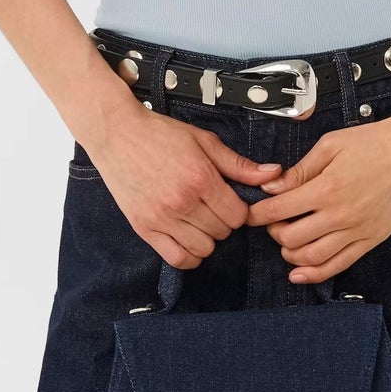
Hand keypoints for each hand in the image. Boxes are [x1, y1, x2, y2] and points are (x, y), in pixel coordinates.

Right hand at [81, 97, 283, 271]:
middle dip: (223, 221)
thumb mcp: (203, 141)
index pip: (238, 216)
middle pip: (222, 233)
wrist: (117, 133)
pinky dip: (188, 254)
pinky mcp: (144, 228)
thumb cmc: (159, 133)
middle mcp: (182, 202)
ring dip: (206, 238)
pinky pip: (176, 259)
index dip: (239, 210)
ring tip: (198, 219)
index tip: (229, 200)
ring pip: (203, 249)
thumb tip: (273, 173)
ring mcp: (161, 218)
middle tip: (211, 206)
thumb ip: (238, 163)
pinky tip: (187, 237)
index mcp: (201, 178)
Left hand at [244, 108, 390, 284]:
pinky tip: (301, 274)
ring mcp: (357, 231)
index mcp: (326, 188)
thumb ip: (300, 169)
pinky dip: (316, 274)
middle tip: (271, 223)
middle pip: (291, 238)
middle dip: (273, 233)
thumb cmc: (377, 141)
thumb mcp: (332, 145)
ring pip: (313, 257)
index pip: (279, 210)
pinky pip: (340, 265)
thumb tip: (272, 186)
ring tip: (285, 243)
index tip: (251, 214)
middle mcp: (340, 215)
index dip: (258, 214)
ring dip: (291, 254)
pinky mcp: (372, 239)